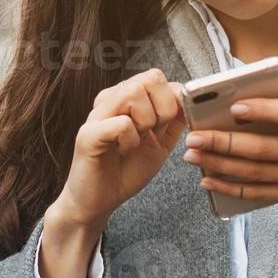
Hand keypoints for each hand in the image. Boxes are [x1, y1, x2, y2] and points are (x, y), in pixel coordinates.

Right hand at [55, 68, 186, 230]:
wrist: (100, 201)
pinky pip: (122, 124)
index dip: (173, 98)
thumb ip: (174, 120)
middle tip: (151, 133)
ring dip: (146, 123)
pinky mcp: (88, 134)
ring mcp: (97, 114)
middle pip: (150, 78)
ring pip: (135, 94)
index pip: (157, 77)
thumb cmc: (126, 170)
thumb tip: (188, 99)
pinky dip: (130, 141)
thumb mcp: (160, 143)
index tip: (169, 124)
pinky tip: (122, 151)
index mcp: (126, 98)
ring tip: (134, 142)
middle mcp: (110, 100)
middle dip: (163, 109)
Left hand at [181, 43, 277, 228]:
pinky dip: (232, 189)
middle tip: (195, 136)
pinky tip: (209, 181)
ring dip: (221, 164)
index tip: (236, 108)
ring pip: (256, 172)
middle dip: (225, 143)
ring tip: (193, 155)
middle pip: (265, 149)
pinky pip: (259, 193)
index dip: (266, 112)